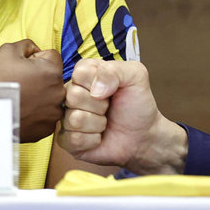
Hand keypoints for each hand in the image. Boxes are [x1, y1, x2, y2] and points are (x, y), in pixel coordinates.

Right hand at [0, 39, 64, 142]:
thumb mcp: (7, 51)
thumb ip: (27, 45)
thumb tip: (35, 50)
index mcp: (52, 70)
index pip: (51, 56)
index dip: (36, 58)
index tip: (22, 67)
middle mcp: (59, 92)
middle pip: (52, 78)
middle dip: (39, 77)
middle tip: (18, 83)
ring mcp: (54, 113)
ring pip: (50, 97)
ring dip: (39, 96)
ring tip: (19, 99)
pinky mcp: (46, 129)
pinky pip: (45, 116)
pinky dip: (35, 114)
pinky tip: (20, 112)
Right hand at [57, 59, 186, 173]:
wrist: (142, 135)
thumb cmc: (137, 104)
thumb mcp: (136, 76)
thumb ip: (115, 70)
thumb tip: (95, 89)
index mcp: (85, 73)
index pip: (80, 72)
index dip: (99, 83)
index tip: (112, 90)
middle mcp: (72, 93)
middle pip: (74, 96)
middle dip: (100, 105)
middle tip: (109, 108)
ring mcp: (68, 116)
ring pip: (75, 119)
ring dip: (98, 123)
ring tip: (105, 122)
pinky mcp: (68, 140)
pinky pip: (74, 139)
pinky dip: (93, 140)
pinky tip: (99, 137)